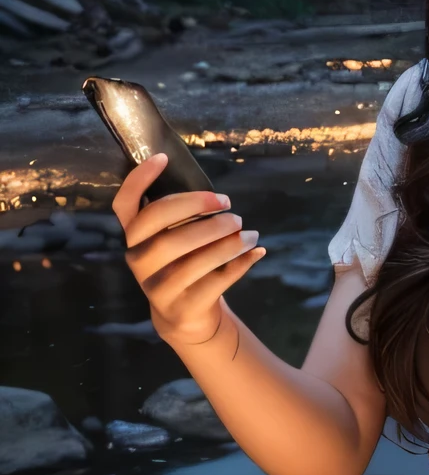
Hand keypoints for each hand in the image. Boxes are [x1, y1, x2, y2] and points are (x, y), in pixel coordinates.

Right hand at [112, 153, 264, 345]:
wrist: (184, 317)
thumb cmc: (183, 264)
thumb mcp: (175, 240)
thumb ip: (182, 217)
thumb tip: (216, 196)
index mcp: (134, 237)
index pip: (125, 205)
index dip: (138, 180)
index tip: (162, 158)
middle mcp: (139, 260)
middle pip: (163, 231)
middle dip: (200, 212)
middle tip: (231, 209)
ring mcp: (157, 287)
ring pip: (192, 261)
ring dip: (227, 243)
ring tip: (249, 233)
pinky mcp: (182, 307)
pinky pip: (214, 282)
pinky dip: (240, 265)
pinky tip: (256, 251)